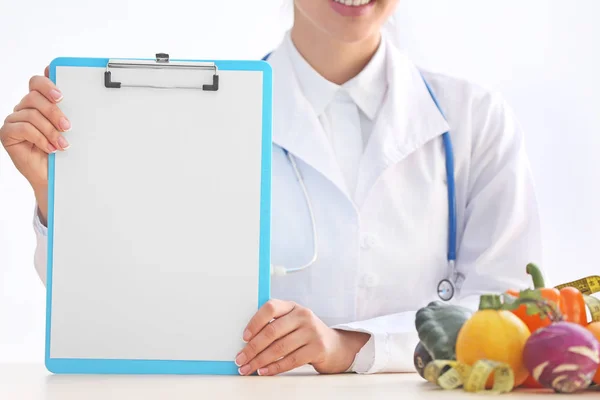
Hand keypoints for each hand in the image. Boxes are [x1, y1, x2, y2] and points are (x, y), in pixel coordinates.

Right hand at [0, 65, 70, 223]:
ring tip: (62, 144)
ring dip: (50, 130)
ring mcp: (15, 120)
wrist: (55, 175)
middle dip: (54, 112)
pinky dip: (40, 138)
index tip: (61, 96)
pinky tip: (50, 148)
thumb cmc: (62, 151)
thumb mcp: (68, 130)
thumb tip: (80, 93)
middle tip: (67, 127)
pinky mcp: (8, 133)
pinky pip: (23, 128)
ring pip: (31, 114)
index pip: (37, 82)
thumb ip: (69, 111)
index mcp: (39, 102)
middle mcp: (25, 108)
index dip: (47, 85)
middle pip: (34, 97)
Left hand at [235, 299, 369, 375]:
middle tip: (240, 359)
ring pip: (279, 348)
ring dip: (259, 360)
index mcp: (293, 306)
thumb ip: (275, 325)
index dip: (255, 322)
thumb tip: (247, 343)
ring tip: (248, 368)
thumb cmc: (307, 334)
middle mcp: (303, 315)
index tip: (244, 337)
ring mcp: (311, 331)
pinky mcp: (317, 348)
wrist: (335, 346)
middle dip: (252, 348)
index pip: (270, 307)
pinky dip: (274, 368)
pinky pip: (290, 360)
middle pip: (272, 331)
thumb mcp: (293, 322)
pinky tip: (264, 371)